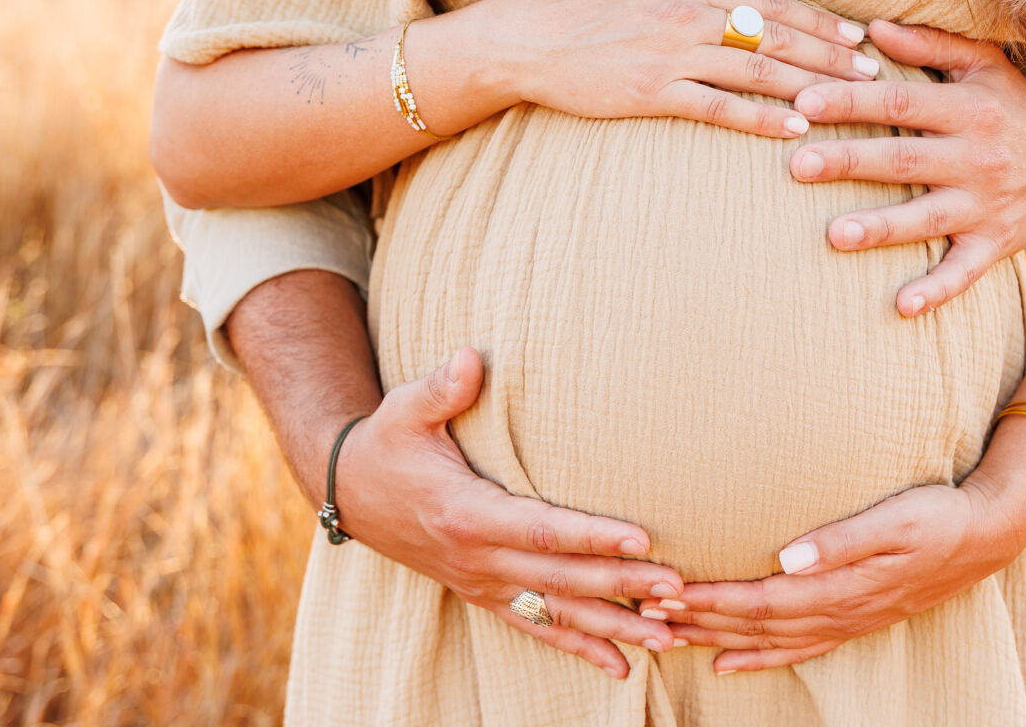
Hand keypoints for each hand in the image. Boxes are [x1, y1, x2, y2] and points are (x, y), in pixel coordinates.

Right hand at [338, 347, 684, 677]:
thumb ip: (441, 387)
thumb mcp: (405, 409)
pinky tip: (621, 667)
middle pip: (562, 578)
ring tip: (668, 640)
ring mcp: (481, 582)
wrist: (348, 491)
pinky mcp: (483, 594)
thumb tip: (470, 357)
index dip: (592, 536)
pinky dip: (580, 649)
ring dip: (614, 630)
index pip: (542, 529)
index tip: (642, 539)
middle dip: (622, 587)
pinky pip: (537, 628)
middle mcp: (477, 558)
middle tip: (678, 591)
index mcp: (466, 513)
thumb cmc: (387, 443)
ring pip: (557, 614)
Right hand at [495, 0, 873, 138]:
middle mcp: (689, 16)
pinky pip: (718, 108)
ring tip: (849, 100)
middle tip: (871, 74)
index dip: (817, 20)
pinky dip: (759, 118)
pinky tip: (793, 129)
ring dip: (809, 85)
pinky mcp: (654, 94)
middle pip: (776, 35)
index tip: (854, 36)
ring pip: (758, 70)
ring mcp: (673, 56)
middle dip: (830, 55)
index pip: (771, 2)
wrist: (525, 39)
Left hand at [636, 482, 1025, 673]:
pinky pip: (796, 648)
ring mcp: (846, 620)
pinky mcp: (854, 618)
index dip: (711, 599)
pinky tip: (728, 662)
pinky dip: (758, 658)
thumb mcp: (895, 518)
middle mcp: (838, 611)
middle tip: (646, 612)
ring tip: (669, 638)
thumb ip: (841, 540)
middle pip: (755, 625)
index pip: (760, 600)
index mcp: (841, 586)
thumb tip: (788, 556)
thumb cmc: (938, 515)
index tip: (666, 592)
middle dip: (698, 620)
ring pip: (769, 641)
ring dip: (717, 640)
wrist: (987, 534)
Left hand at [787, 20, 1025, 314]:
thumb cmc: (1017, 102)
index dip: (852, 102)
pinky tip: (901, 306)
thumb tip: (872, 28)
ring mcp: (985, 205)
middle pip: (904, 159)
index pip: (899, 102)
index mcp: (968, 109)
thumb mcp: (984, 64)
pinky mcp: (994, 243)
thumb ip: (930, 44)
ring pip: (926, 218)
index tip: (804, 104)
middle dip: (849, 162)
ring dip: (881, 228)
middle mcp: (977, 157)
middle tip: (797, 165)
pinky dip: (935, 291)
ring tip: (834, 234)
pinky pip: (964, 272)